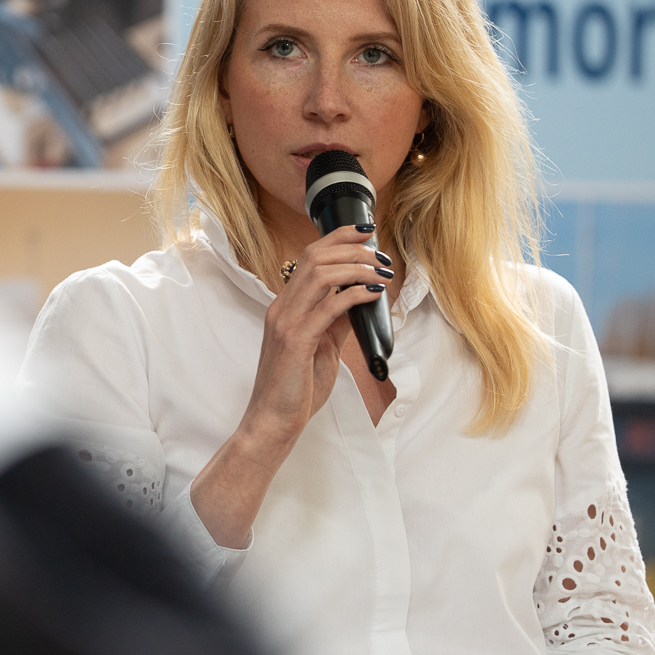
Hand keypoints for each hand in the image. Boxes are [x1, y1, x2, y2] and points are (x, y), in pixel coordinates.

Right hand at [187, 224, 389, 547]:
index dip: (337, 238)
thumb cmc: (296, 391)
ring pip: (321, 274)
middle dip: (350, 245)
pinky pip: (329, 307)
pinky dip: (355, 294)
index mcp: (285, 308)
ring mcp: (286, 323)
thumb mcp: (322, 350)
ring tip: (381, 270)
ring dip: (356, 266)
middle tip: (379, 249)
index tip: (364, 232)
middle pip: (315, 257)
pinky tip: (373, 294)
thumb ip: (336, 323)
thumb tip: (358, 301)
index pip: (309, 258)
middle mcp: (282, 309)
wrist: (273, 422)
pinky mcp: (296, 340)